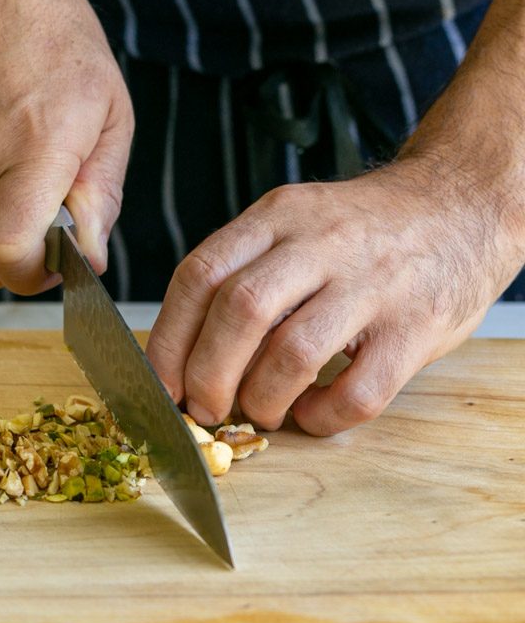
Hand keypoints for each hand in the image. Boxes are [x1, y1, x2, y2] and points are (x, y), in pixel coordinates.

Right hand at [0, 0, 132, 293]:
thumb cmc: (54, 32)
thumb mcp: (110, 109)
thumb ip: (103, 191)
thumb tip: (91, 254)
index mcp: (34, 146)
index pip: (9, 254)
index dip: (31, 275)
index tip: (54, 262)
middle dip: (13, 261)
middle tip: (41, 228)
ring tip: (13, 162)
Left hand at [146, 155, 524, 435]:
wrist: (461, 206)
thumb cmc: (363, 232)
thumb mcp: (295, 222)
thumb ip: (245, 270)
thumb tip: (185, 353)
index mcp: (278, 217)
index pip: (200, 274)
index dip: (169, 339)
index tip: (161, 383)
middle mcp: (321, 244)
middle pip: (240, 311)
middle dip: (207, 376)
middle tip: (204, 408)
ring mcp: (372, 284)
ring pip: (294, 352)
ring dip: (262, 398)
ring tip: (261, 412)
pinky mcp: (415, 328)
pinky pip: (359, 390)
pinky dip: (323, 416)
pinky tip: (313, 415)